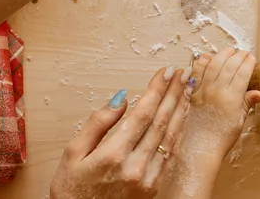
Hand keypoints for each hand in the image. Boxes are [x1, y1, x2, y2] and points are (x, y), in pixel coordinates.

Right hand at [50, 66, 193, 198]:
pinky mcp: (153, 187)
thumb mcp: (73, 153)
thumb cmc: (72, 190)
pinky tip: (181, 117)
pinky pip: (170, 154)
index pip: (142, 113)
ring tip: (186, 88)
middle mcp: (135, 167)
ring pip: (170, 136)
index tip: (164, 72)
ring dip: (181, 109)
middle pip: (161, 121)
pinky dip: (178, 132)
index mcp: (113, 155)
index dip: (156, 90)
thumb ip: (97, 123)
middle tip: (181, 72)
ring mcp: (147, 178)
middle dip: (173, 93)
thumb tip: (121, 98)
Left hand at [186, 49, 259, 160]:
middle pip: (229, 66)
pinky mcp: (191, 93)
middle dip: (237, 56)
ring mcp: (202, 92)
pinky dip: (201, 62)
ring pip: (213, 65)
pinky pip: (195, 73)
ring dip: (221, 55)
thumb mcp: (239, 121)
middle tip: (242, 52)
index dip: (248, 63)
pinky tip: (207, 57)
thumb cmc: (221, 138)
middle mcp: (217, 93)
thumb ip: (247, 103)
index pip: (242, 74)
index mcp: (232, 100)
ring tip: (228, 51)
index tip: (252, 58)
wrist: (199, 149)